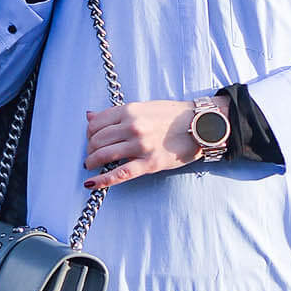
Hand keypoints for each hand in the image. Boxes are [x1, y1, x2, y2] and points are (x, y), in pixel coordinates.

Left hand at [83, 99, 206, 186]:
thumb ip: (117, 113)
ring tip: (91, 165)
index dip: (89, 133)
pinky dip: (102, 180)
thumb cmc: (173, 116)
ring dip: (92, 161)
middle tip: (92, 154)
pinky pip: (120, 174)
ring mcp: (140, 146)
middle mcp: (132, 126)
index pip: (96, 123)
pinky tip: (91, 183)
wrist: (201, 125)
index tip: (91, 139)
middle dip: (90, 148)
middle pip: (97, 139)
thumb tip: (90, 116)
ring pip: (104, 155)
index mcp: (130, 111)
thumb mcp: (144, 107)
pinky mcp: (149, 163)